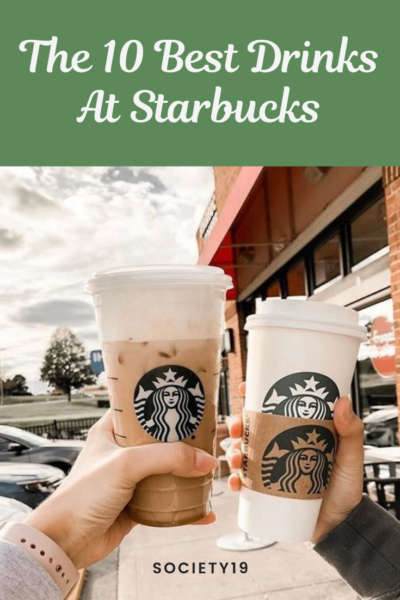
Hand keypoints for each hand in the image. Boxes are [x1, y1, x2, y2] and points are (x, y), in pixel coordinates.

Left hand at [25, 411, 216, 567]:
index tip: (189, 402)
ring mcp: (131, 478)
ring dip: (187, 472)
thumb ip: (167, 458)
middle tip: (208, 436)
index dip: (164, 404)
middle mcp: (122, 452)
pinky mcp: (138, 503)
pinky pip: (168, 500)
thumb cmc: (80, 496)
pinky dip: (186, 505)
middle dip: (185, 441)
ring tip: (210, 469)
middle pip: (161, 440)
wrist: (66, 541)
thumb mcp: (126, 464)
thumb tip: (204, 460)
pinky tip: (202, 509)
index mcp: (112, 431)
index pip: (142, 409)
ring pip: (167, 470)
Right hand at [227, 383, 363, 543]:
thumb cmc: (346, 488)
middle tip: (237, 427)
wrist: (341, 526)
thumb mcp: (351, 456)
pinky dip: (235, 480)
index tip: (244, 387)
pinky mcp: (265, 492)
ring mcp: (270, 469)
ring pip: (242, 453)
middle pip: (250, 429)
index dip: (254, 395)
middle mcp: (279, 447)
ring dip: (233, 452)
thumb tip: (342, 400)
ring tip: (238, 458)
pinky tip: (236, 482)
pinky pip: (243, 483)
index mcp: (296, 432)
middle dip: (237, 424)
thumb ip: (350, 430)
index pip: (272, 408)